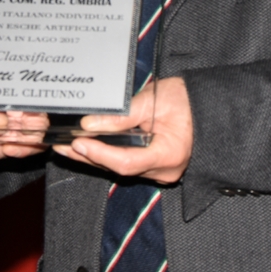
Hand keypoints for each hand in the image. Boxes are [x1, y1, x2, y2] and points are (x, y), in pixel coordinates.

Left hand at [54, 77, 192, 184]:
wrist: (209, 106)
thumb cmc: (187, 100)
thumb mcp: (153, 101)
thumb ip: (122, 116)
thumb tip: (90, 124)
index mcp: (168, 155)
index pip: (126, 162)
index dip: (99, 154)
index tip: (78, 142)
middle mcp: (165, 171)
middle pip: (120, 169)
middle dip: (89, 157)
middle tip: (61, 146)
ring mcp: (161, 171)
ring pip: (121, 168)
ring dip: (95, 158)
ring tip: (68, 147)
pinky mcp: (156, 165)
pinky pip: (128, 164)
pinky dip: (108, 156)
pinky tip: (90, 148)